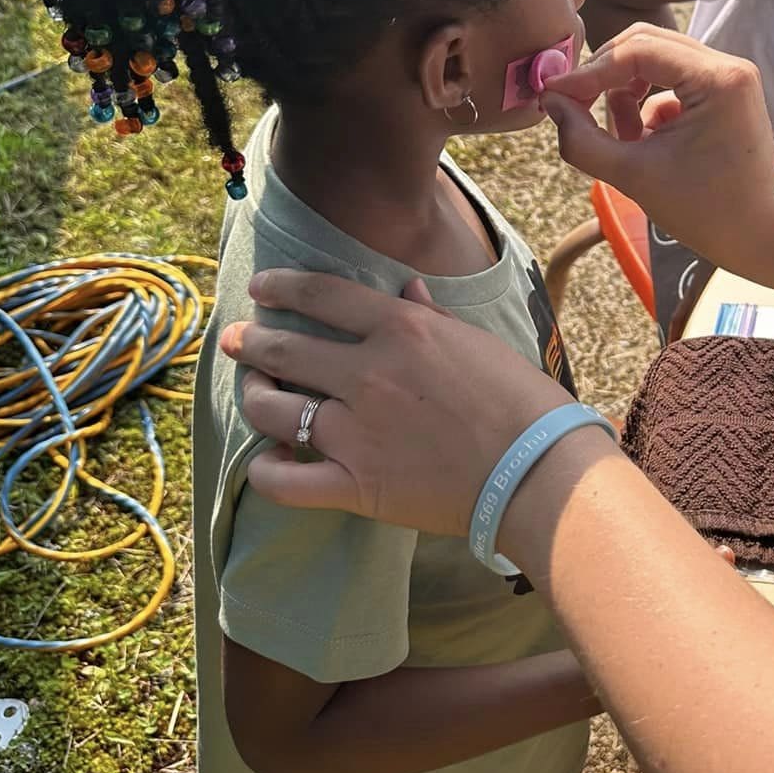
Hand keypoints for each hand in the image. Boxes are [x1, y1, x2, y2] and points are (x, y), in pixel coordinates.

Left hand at [219, 275, 590, 532]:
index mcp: (403, 330)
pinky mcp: (356, 486)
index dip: (282, 286)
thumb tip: (407, 289)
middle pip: (284, 348)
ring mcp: (357, 432)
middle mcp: (369, 375)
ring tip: (252, 391)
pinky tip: (268, 459)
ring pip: (272, 407)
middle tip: (236, 340)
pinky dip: (266, 468)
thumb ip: (433, 316)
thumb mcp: (478, 343)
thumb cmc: (521, 403)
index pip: (322, 294)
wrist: (537, 471)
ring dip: (252, 395)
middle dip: (249, 340)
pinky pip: (285, 480)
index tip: (263, 289)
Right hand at [545, 24, 773, 277]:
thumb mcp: (633, 176)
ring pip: (654, 60)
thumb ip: (582, 139)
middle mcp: (728, 64)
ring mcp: (728, 75)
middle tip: (573, 106)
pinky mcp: (723, 91)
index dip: (589, 73)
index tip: (554, 96)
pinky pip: (670, 81)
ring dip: (625, 92)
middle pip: (644, 43)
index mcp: (716, 79)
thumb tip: (550, 102)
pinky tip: (647, 144)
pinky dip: (647, 106)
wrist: (763, 235)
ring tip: (622, 138)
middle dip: (604, 75)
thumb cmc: (706, 212)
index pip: (636, 52)